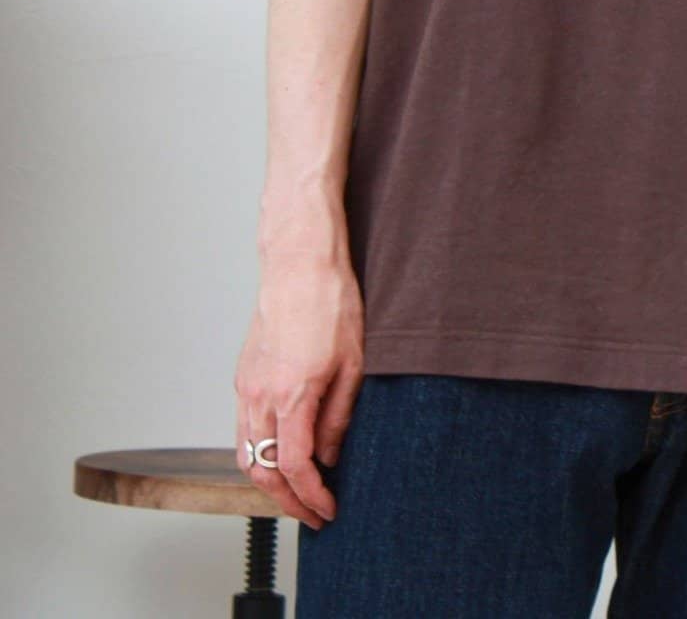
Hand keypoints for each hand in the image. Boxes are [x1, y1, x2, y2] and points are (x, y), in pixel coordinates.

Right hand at [233, 257, 364, 528]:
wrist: (299, 263)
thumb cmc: (330, 302)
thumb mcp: (352, 363)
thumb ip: (338, 415)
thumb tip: (330, 455)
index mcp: (290, 395)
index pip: (293, 467)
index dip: (310, 496)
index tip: (327, 509)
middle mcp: (259, 396)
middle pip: (261, 470)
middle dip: (286, 501)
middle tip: (312, 513)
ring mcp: (246, 386)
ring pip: (245, 454)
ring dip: (268, 482)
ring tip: (297, 493)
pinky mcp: (243, 376)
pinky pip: (242, 430)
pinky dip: (257, 454)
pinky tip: (279, 455)